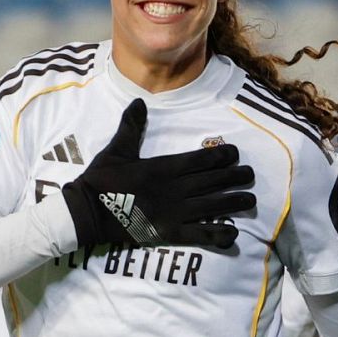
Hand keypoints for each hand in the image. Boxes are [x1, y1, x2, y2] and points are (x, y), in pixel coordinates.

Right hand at [61, 98, 255, 248]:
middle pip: (212, 181)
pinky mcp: (168, 232)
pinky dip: (217, 234)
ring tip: (250, 199)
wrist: (86, 212)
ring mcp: (173, 212)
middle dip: (234, 177)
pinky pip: (199, 235)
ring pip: (212, 206)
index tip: (236, 153)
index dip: (221, 156)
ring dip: (233, 202)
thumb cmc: (101, 180)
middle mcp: (174, 189)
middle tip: (251, 175)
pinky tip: (233, 234)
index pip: (201, 159)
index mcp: (163, 168)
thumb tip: (139, 102)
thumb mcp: (116, 150)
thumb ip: (131, 127)